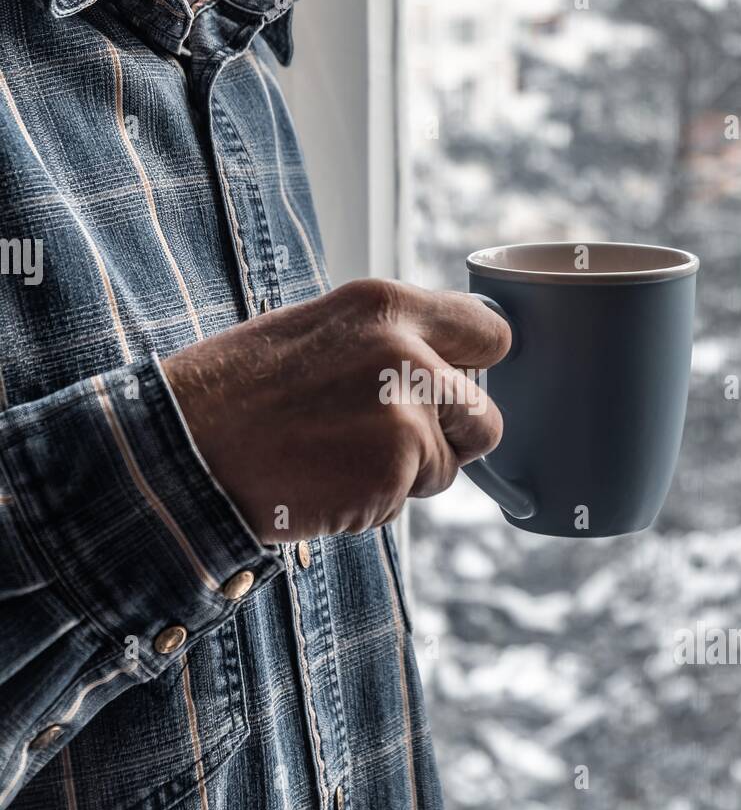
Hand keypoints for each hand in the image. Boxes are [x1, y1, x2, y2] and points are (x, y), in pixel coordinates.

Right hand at [162, 278, 510, 541]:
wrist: (181, 450)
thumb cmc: (238, 393)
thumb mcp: (319, 333)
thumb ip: (388, 343)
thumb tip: (447, 368)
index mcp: (386, 305)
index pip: (489, 332)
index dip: (474, 368)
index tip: (459, 383)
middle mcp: (408, 352)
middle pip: (484, 415)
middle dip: (450, 439)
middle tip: (389, 442)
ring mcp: (405, 415)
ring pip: (446, 467)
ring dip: (404, 476)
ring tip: (334, 459)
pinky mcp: (393, 472)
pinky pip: (406, 501)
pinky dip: (372, 504)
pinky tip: (322, 483)